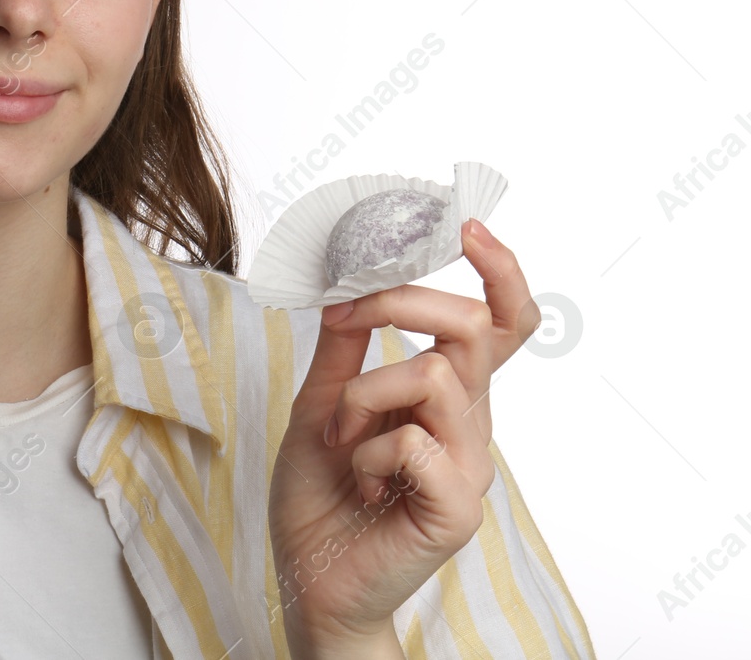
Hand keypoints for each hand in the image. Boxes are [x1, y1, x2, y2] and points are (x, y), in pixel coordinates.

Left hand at [266, 218, 539, 647]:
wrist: (308, 580)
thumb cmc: (318, 499)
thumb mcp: (318, 405)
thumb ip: (341, 350)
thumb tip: (345, 284)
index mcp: (445, 396)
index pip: (498, 324)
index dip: (499, 272)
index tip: (465, 227)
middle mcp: (469, 425)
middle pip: (472, 328)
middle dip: (403, 302)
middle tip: (350, 318)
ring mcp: (469, 466)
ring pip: (430, 377)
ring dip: (361, 398)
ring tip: (338, 440)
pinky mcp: (458, 507)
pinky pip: (414, 441)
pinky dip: (364, 452)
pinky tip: (357, 483)